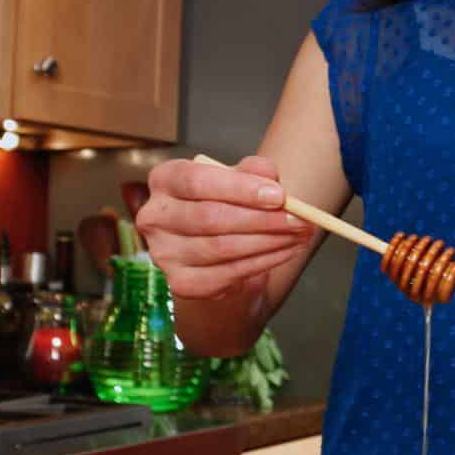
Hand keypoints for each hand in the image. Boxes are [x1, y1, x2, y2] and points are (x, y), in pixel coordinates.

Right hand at [135, 156, 312, 301]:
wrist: (216, 249)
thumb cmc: (226, 204)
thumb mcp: (239, 180)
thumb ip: (253, 171)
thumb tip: (269, 175)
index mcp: (164, 180)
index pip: (196, 181)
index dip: (240, 188)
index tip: (279, 196)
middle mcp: (154, 216)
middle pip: (210, 218)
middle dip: (262, 219)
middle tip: (300, 220)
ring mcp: (164, 253)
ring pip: (221, 248)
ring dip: (268, 243)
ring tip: (299, 235)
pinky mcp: (181, 283)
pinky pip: (227, 274)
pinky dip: (262, 263)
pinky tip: (284, 252)